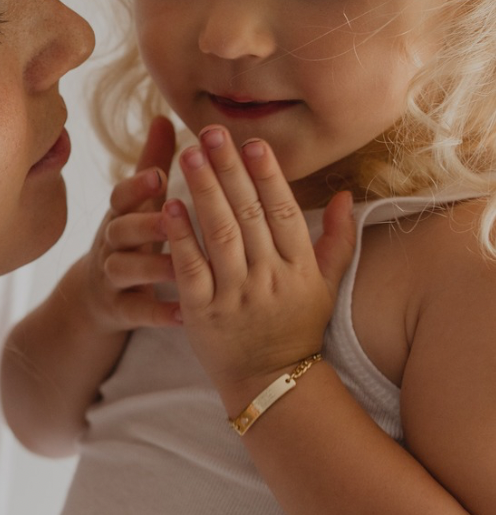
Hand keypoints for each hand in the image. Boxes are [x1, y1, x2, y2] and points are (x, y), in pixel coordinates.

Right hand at [79, 115, 180, 332]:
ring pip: (124, 270)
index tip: (159, 174)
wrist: (94, 298)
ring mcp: (110, 277)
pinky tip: (184, 314)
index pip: (121, 195)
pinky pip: (136, 312)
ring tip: (182, 268)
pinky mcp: (117, 310)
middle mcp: (110, 243)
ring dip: (152, 267)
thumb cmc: (131, 238)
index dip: (137, 185)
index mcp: (120, 214)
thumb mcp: (138, 203)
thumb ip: (151, 162)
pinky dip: (159, 313)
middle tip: (174, 219)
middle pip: (120, 230)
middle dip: (144, 223)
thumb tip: (164, 114)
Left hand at [162, 126, 355, 410]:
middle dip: (228, 169)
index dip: (267, 174)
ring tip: (188, 154)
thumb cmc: (298, 328)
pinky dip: (180, 236)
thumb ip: (338, 239)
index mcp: (299, 268)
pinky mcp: (203, 312)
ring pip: (219, 233)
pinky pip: (191, 268)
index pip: (282, 211)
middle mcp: (269, 278)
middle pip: (248, 214)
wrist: (272, 383)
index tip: (252, 141)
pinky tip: (168, 205)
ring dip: (203, 190)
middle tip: (210, 131)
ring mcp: (235, 295)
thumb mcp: (326, 285)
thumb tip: (344, 194)